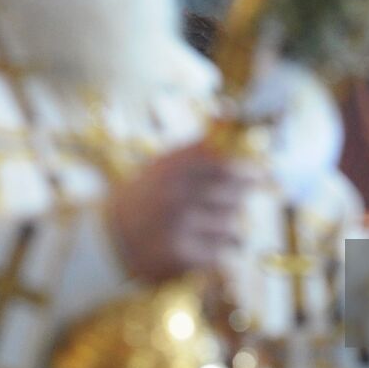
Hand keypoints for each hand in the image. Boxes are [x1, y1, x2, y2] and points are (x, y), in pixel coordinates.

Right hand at [107, 141, 262, 283]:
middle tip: (237, 198)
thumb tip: (229, 111)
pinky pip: (221, 250)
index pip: (225, 166)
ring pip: (231, 224)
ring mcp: (178, 227)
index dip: (247, 170)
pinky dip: (222, 248)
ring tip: (211, 223)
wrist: (109, 240)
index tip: (259, 173)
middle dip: (240, 197)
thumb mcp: (163, 164)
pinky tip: (210, 244)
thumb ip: (198, 145)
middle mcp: (175, 195)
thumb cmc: (145, 197)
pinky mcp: (182, 256)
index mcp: (172, 168)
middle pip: (233, 195)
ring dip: (229, 224)